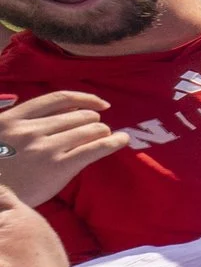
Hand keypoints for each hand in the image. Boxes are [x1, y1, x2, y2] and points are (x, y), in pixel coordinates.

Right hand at [0, 92, 128, 205]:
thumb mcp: (0, 136)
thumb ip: (25, 123)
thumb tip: (69, 112)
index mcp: (13, 119)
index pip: (58, 99)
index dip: (84, 99)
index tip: (100, 104)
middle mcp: (30, 130)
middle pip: (78, 116)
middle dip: (92, 122)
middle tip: (97, 130)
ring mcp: (45, 148)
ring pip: (90, 130)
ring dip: (102, 132)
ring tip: (106, 137)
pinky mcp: (59, 167)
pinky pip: (95, 148)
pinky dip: (113, 142)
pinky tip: (122, 140)